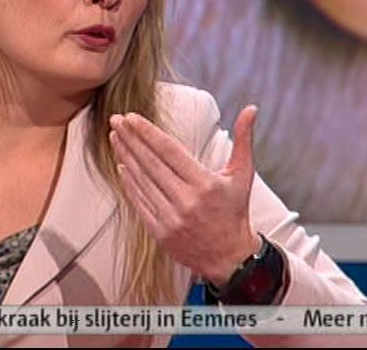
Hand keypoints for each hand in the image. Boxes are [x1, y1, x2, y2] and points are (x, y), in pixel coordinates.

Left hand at [108, 107, 260, 286]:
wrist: (231, 259)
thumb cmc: (235, 211)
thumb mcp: (243, 174)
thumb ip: (244, 139)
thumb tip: (251, 108)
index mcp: (205, 183)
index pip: (169, 150)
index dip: (148, 132)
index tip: (132, 117)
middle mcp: (186, 200)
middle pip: (151, 163)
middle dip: (131, 139)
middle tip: (116, 120)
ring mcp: (171, 218)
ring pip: (142, 181)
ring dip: (126, 157)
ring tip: (115, 137)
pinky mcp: (160, 233)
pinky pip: (140, 203)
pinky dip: (129, 184)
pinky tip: (122, 166)